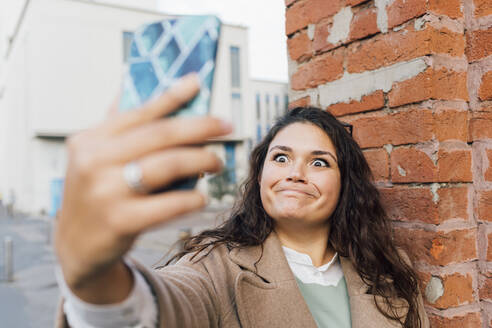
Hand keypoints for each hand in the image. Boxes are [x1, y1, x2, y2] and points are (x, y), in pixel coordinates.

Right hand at [55, 74, 231, 301]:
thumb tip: (144, 87)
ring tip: (216, 162)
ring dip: (201, 160)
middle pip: (160, 135)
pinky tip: (202, 197)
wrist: (76, 246)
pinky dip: (192, 198)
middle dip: (200, 126)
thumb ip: (118, 127)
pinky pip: (169, 204)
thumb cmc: (95, 194)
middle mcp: (93, 162)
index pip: (139, 111)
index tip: (197, 83)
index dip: (172, 96)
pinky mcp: (120, 222)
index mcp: (90, 140)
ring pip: (168, 165)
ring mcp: (105, 193)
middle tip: (226, 126)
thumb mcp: (95, 157)